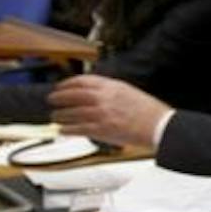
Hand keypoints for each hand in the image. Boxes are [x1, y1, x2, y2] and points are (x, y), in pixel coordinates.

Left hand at [49, 75, 169, 147]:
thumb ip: (110, 91)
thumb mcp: (129, 92)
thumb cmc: (149, 111)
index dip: (67, 83)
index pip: (82, 81)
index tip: (61, 86)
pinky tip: (63, 130)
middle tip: (52, 100)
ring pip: (71, 113)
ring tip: (55, 116)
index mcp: (112, 87)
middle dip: (58, 98)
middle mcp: (103, 98)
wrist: (159, 126)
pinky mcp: (100, 130)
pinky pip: (77, 129)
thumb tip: (95, 93)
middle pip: (72, 96)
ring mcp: (100, 114)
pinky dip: (67, 129)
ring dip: (60, 115)